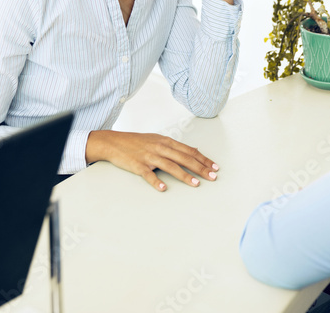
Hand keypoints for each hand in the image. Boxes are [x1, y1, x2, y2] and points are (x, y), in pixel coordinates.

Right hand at [86, 130, 217, 191]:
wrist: (114, 142)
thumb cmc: (137, 142)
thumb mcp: (157, 140)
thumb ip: (173, 147)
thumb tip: (192, 152)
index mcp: (166, 141)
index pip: (189, 151)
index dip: (203, 159)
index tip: (215, 167)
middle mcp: (160, 148)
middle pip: (184, 158)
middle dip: (200, 168)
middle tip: (212, 177)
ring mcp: (149, 156)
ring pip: (170, 166)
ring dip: (185, 176)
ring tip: (196, 184)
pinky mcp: (138, 165)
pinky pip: (149, 175)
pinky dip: (156, 182)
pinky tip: (163, 188)